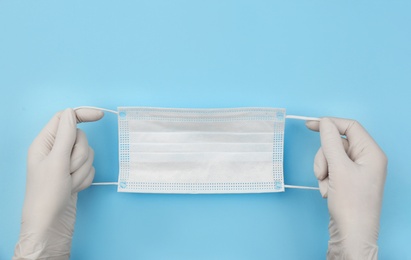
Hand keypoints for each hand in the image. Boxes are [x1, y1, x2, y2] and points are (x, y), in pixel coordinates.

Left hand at [13, 108, 103, 259]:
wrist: (51, 224)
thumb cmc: (47, 194)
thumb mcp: (56, 161)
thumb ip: (66, 135)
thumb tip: (71, 112)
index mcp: (45, 143)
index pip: (65, 119)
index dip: (82, 115)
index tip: (100, 116)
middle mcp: (55, 151)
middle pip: (80, 138)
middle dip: (79, 155)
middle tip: (67, 170)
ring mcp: (65, 164)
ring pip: (87, 154)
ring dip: (82, 170)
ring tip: (69, 182)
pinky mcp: (74, 174)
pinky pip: (90, 168)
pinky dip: (85, 178)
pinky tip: (73, 188)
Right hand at [306, 118, 386, 259]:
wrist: (352, 234)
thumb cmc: (352, 204)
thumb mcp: (339, 169)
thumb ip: (330, 142)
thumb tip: (325, 123)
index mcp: (371, 153)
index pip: (350, 127)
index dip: (329, 124)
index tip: (310, 125)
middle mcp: (367, 159)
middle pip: (337, 143)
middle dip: (325, 158)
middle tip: (322, 173)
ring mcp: (358, 170)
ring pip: (332, 157)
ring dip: (324, 170)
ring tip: (327, 186)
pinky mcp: (349, 180)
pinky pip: (332, 169)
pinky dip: (326, 179)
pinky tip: (329, 192)